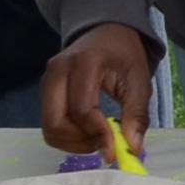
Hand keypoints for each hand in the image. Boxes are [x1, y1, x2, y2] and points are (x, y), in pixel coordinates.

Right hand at [39, 23, 154, 152]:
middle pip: (55, 122)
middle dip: (80, 142)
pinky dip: (68, 136)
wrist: (104, 32)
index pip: (82, 109)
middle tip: (105, 144)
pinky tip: (88, 131)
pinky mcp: (44, 92)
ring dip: (73, 143)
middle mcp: (57, 71)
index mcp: (84, 62)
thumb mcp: (140, 79)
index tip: (114, 152)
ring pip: (49, 127)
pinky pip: (49, 124)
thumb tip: (132, 148)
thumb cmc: (123, 54)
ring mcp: (46, 81)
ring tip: (99, 137)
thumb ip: (137, 113)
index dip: (97, 135)